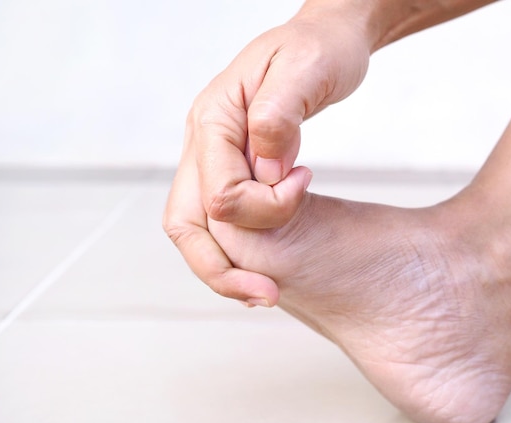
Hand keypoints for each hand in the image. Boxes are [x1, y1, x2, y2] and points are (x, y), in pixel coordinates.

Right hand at [163, 8, 370, 303]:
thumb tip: (265, 169)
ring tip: (267, 292)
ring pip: (195, 228)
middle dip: (222, 267)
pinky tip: (262, 268)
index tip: (306, 180)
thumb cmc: (318, 49)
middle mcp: (202, 143)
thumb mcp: (306, 69)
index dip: (266, 205)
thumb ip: (278, 116)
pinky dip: (234, 251)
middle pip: (186, 222)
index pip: (220, 191)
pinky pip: (218, 221)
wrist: (324, 40)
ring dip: (225, 267)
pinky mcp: (231, 170)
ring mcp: (212, 159)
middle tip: (269, 295)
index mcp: (213, 118)